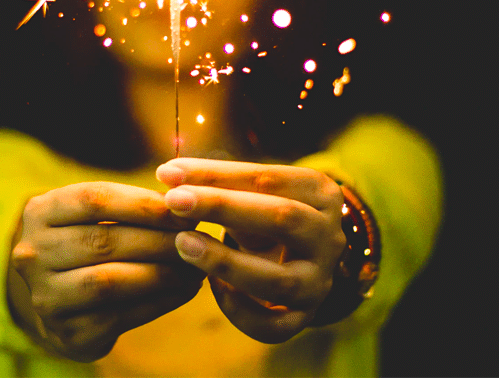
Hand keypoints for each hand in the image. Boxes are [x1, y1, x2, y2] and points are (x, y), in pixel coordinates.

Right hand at [9, 181, 205, 361]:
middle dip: (159, 240)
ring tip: (195, 266)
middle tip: (197, 240)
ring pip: (110, 282)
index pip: (94, 199)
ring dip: (162, 273)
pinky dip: (160, 301)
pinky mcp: (67, 332)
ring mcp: (46, 296)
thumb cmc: (90, 244)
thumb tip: (185, 203)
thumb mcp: (96, 216)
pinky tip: (184, 290)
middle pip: (104, 242)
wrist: (63, 301)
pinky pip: (121, 316)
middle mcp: (32, 254)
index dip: (143, 203)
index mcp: (40, 213)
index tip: (183, 208)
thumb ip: (132, 205)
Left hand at [155, 159, 347, 343]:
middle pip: (282, 218)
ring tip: (183, 243)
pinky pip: (273, 326)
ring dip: (226, 261)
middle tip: (173, 202)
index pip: (269, 178)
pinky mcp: (305, 317)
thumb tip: (169, 175)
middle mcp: (330, 237)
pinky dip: (238, 310)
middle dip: (223, 207)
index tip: (169, 173)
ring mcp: (320, 281)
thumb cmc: (263, 214)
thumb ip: (218, 182)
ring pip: (279, 279)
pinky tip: (210, 286)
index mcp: (321, 194)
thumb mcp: (252, 191)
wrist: (297, 259)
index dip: (216, 174)